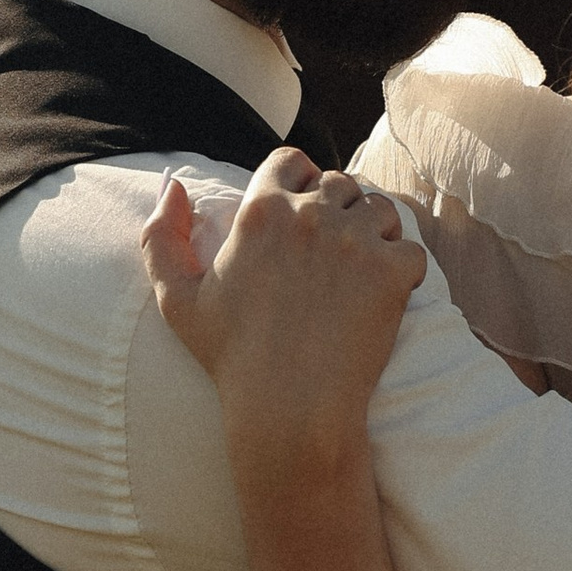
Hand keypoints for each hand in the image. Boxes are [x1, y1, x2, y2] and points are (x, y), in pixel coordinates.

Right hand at [141, 149, 423, 475]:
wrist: (289, 409)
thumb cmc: (231, 358)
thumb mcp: (176, 298)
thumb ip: (161, 236)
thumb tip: (171, 185)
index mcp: (260, 211)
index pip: (291, 161)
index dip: (301, 180)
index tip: (305, 210)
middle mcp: (310, 214)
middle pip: (340, 183)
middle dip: (339, 209)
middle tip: (333, 253)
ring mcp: (355, 240)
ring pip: (380, 210)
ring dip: (374, 232)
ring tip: (360, 272)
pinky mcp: (392, 272)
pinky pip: (410, 251)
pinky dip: (403, 271)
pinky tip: (383, 297)